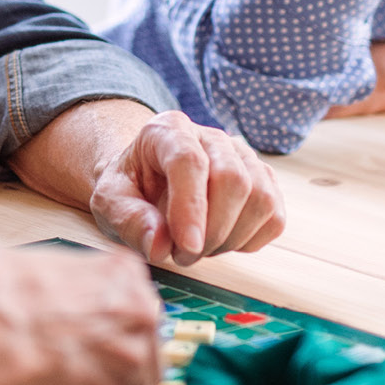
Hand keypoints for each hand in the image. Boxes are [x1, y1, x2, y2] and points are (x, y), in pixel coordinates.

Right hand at [0, 247, 162, 384]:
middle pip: (134, 347)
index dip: (98, 326)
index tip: (72, 336)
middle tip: (60, 368)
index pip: (127, 306)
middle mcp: (138, 311)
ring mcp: (130, 356)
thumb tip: (57, 297)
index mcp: (123, 272)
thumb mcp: (45, 262)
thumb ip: (72, 284)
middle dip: (99, 362)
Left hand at [90, 111, 284, 265]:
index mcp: (168, 130)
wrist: (148, 181)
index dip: (191, 208)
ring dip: (231, 238)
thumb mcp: (110, 202)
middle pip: (233, 179)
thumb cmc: (130, 188)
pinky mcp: (263, 180)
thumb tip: (159, 245)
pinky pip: (275, 216)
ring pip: (260, 198)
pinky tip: (222, 241)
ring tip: (200, 248)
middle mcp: (211, 137)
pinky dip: (251, 240)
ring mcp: (243, 157)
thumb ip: (129, 220)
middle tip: (182, 254)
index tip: (185, 247)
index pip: (189, 162)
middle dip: (211, 231)